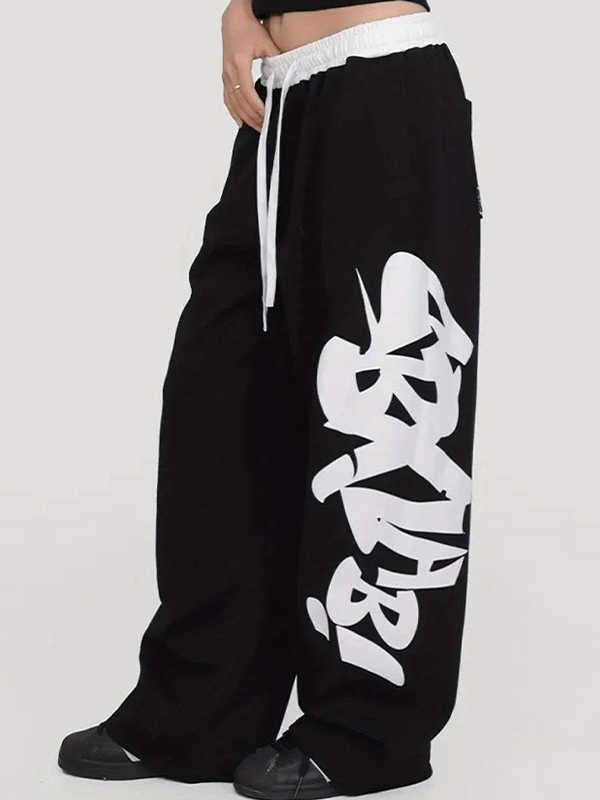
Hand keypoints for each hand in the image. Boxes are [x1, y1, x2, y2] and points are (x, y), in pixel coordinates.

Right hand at [221, 0, 279, 131]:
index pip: (246, 90)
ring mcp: (225, 75)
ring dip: (244, 116)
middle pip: (239, 100)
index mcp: (239, 63)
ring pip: (232, 102)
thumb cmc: (249, 29)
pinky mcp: (225, 76)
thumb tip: (284, 78)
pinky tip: (240, 121)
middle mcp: (229, 71)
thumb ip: (275, 61)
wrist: (233, 20)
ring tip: (255, 127)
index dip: (255, 105)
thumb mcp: (266, 43)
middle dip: (251, 116)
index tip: (264, 115)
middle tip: (263, 127)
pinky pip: (227, 98)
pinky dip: (233, 111)